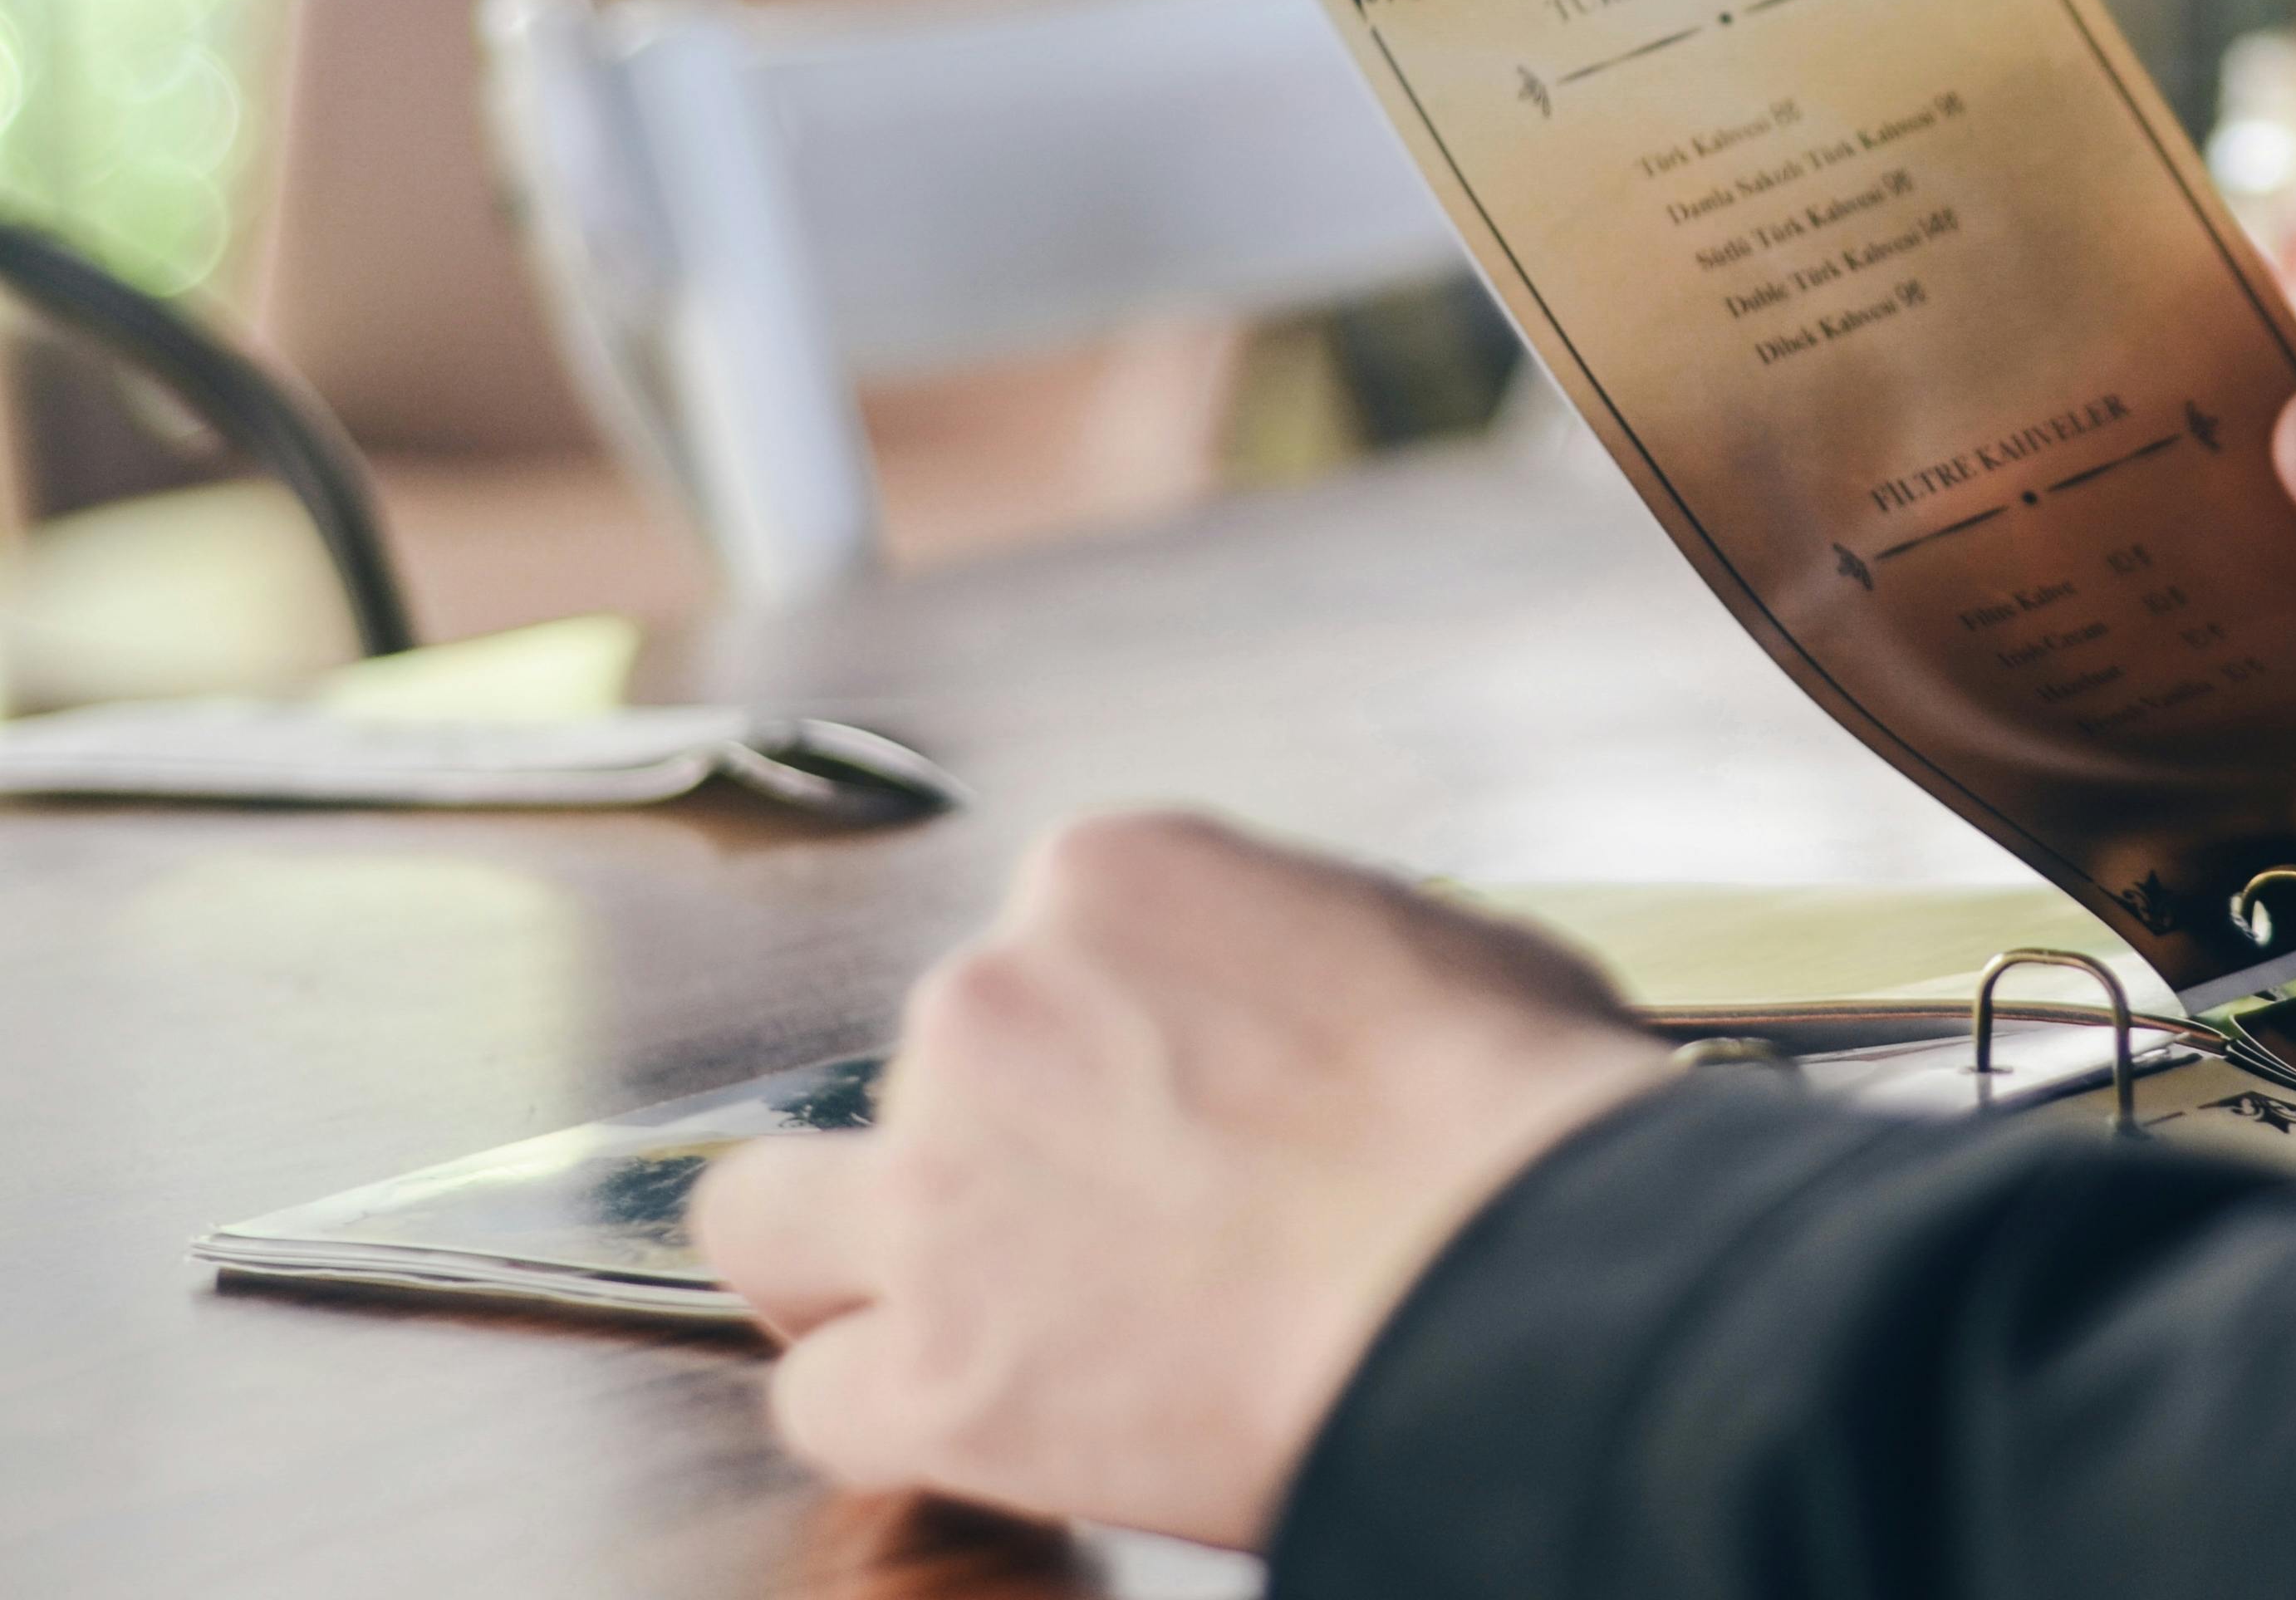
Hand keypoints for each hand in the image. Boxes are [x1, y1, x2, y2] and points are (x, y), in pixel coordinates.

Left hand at [693, 810, 1669, 1548]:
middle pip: (910, 1073)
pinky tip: (984, 1424)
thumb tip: (1345, 1011)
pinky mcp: (931, 1364)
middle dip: (981, 1144)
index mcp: (1116, 875)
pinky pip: (826, 1397)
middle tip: (1076, 1214)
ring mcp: (936, 1184)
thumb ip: (1325, 956)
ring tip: (980, 1317)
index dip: (1101, 1031)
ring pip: (776, 1219)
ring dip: (861, 1265)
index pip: (1042, 939)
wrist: (1510, 1281)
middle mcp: (990, 999)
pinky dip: (897, 1416)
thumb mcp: (1440, 944)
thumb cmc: (1517, 1121)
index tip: (1161, 1094)